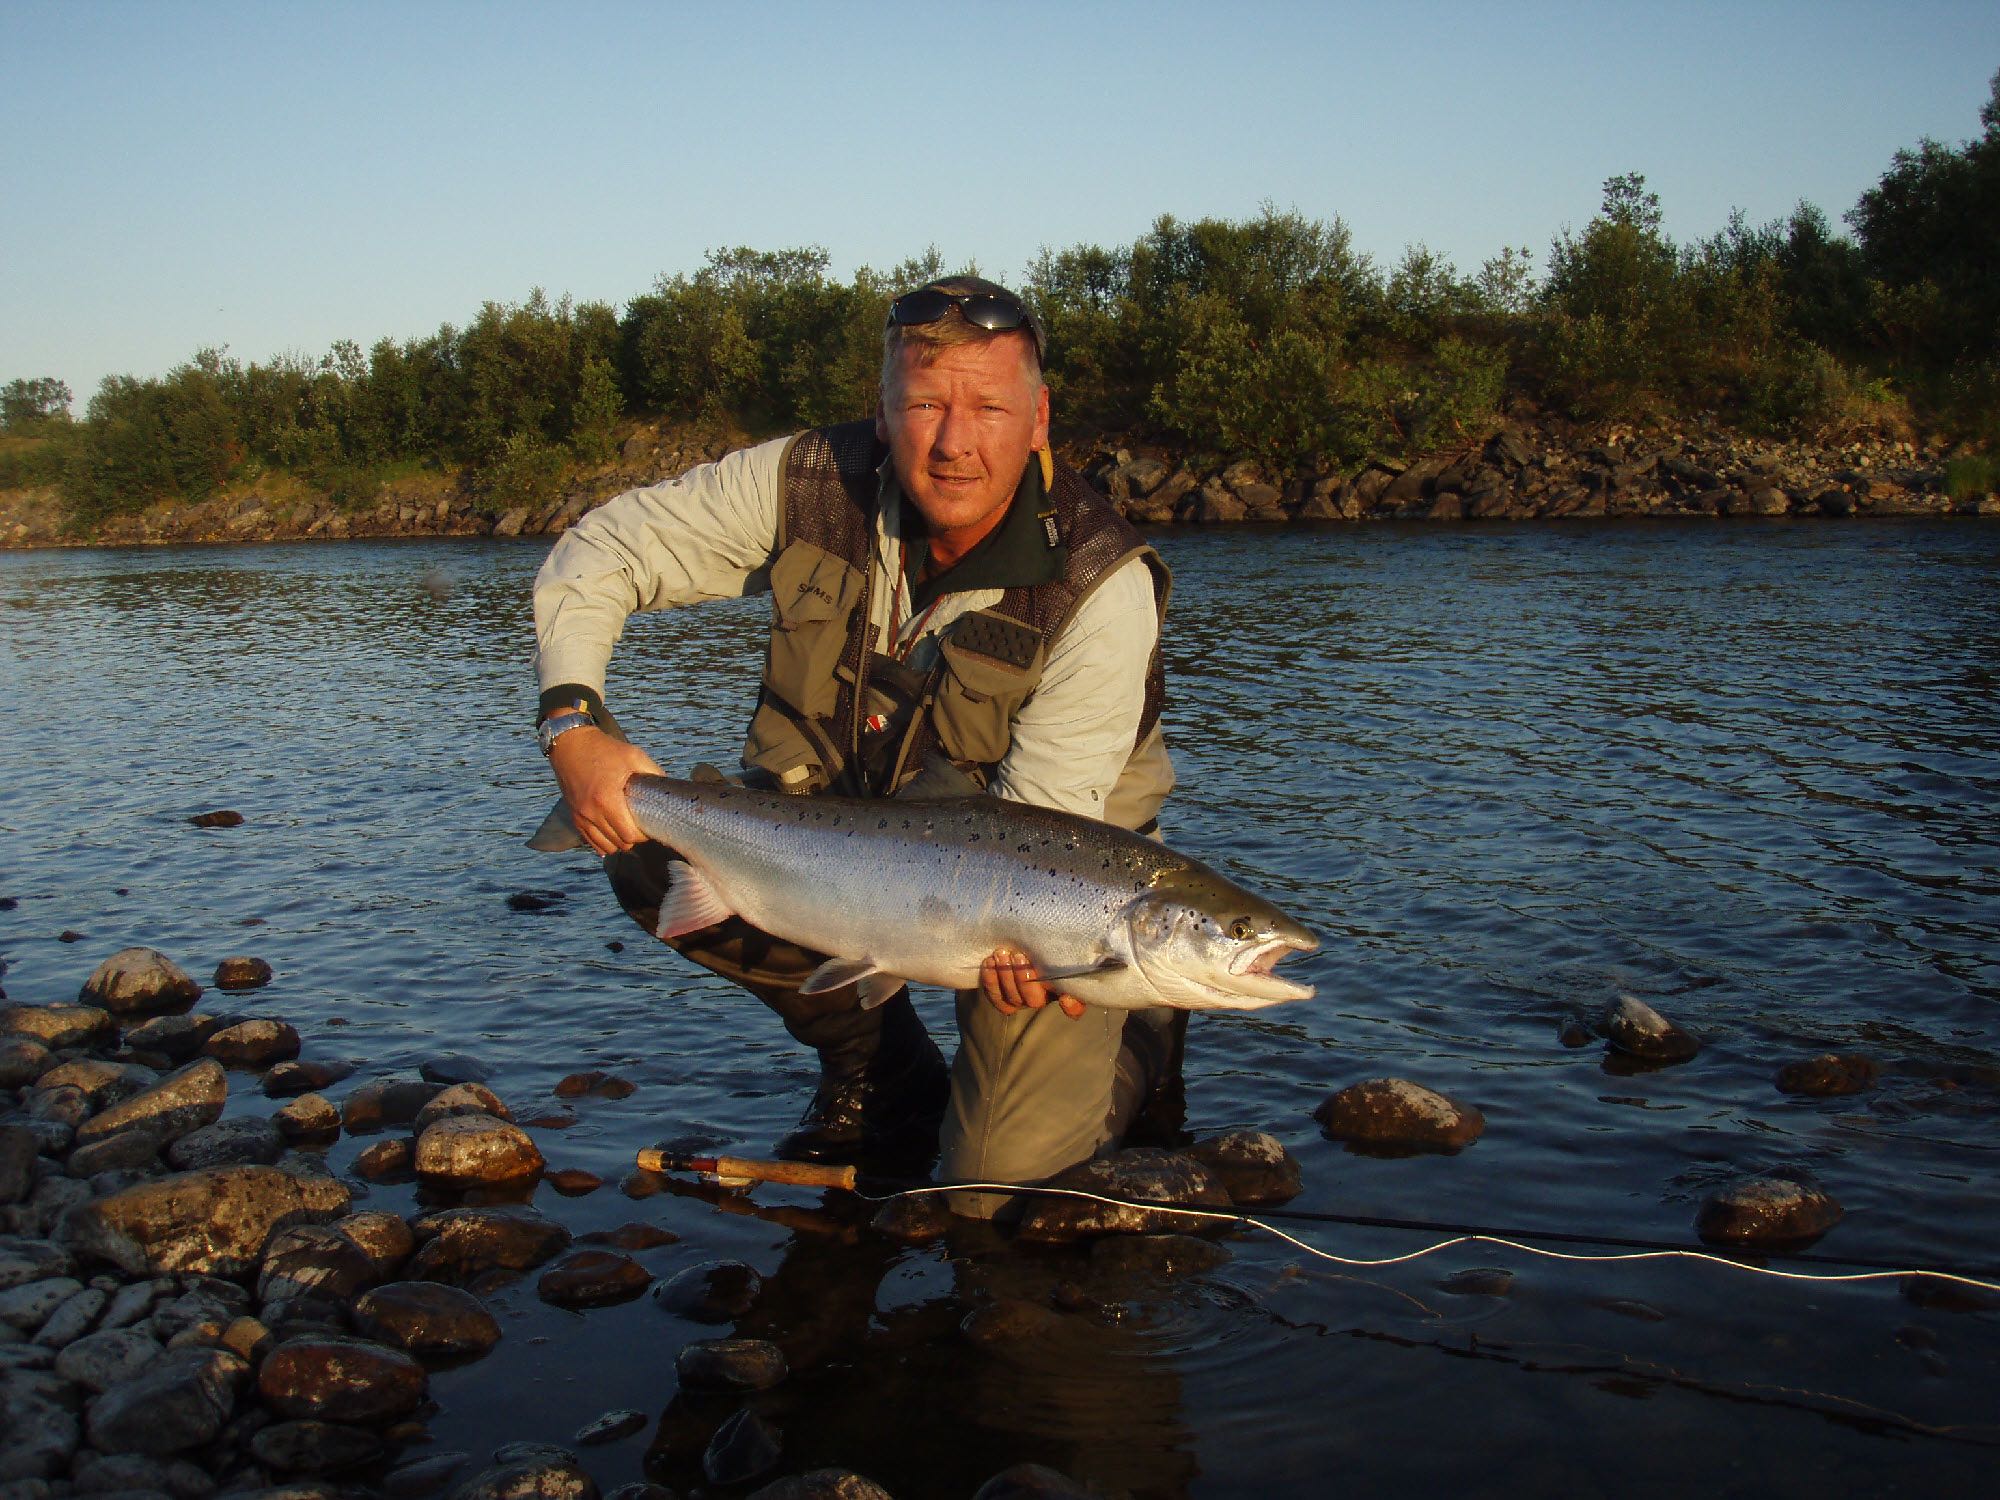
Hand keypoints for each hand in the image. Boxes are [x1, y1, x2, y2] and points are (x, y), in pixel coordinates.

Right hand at [547, 727, 664, 855]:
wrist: (570, 744)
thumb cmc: (604, 750)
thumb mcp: (633, 755)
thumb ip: (653, 772)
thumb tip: (667, 787)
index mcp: (607, 799)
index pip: (629, 834)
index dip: (643, 835)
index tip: (648, 826)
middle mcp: (592, 812)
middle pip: (619, 843)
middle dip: (633, 839)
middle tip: (640, 827)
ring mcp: (581, 816)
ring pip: (604, 846)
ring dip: (618, 842)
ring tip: (626, 830)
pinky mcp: (574, 816)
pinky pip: (590, 842)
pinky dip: (602, 842)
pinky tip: (611, 834)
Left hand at [979, 950, 1084, 1019]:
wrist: (1017, 938)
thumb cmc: (1045, 941)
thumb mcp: (1058, 946)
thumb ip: (1070, 956)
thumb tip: (1081, 972)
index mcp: (1064, 987)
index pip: (1075, 1007)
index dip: (1072, 1007)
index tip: (1065, 998)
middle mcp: (1044, 997)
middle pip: (1034, 1000)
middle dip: (1024, 979)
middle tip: (1018, 956)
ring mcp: (1022, 1000)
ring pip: (1013, 998)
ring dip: (1005, 976)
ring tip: (1001, 954)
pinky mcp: (1003, 997)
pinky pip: (996, 997)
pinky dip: (990, 980)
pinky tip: (989, 962)